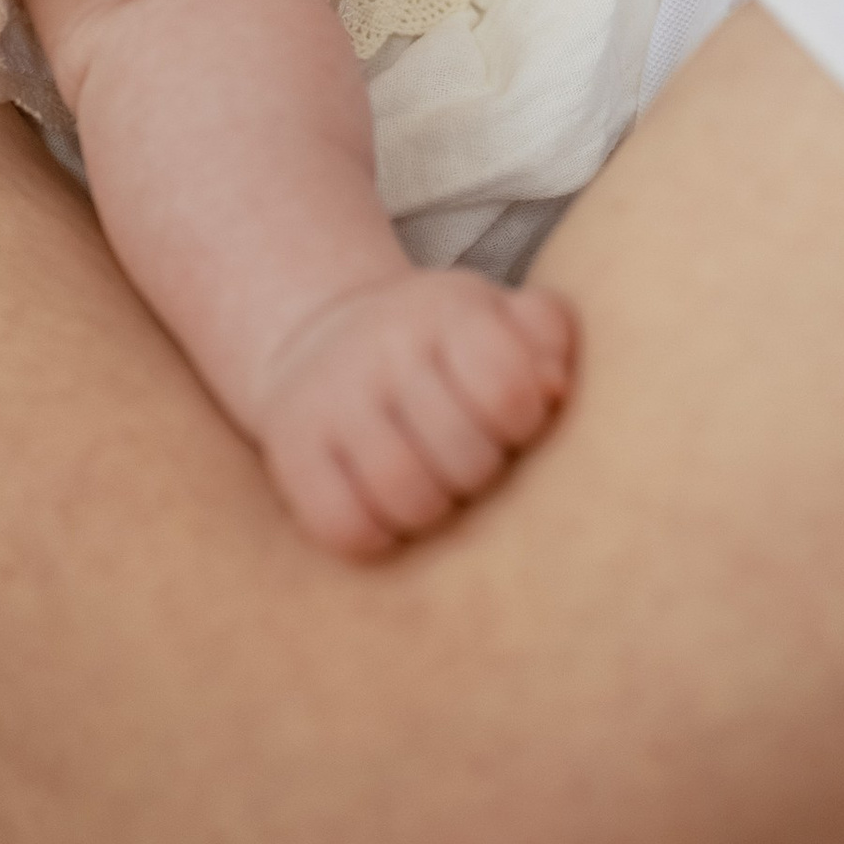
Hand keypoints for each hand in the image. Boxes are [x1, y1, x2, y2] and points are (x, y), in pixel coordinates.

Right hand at [250, 268, 577, 558]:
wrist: (319, 339)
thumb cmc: (439, 346)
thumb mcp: (497, 317)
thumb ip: (547, 335)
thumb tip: (554, 388)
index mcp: (446, 307)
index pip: (508, 388)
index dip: (522, 423)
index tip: (508, 422)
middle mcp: (381, 343)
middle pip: (466, 456)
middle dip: (481, 472)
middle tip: (468, 458)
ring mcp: (328, 397)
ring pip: (408, 498)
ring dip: (434, 509)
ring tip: (432, 484)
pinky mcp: (288, 449)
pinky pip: (346, 528)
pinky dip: (377, 535)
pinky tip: (384, 509)